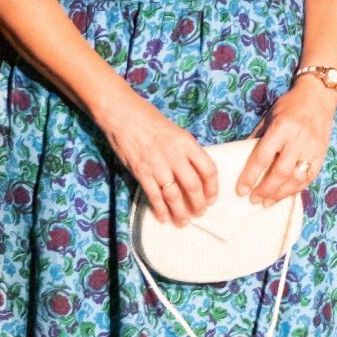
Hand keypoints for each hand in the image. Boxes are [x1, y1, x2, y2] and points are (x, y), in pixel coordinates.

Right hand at [101, 87, 221, 227]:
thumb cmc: (150, 121)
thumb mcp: (176, 132)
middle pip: (193, 186)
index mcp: (187, 143)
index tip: (212, 198)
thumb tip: (195, 172)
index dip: (212, 188)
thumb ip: (186, 152)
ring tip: (183, 221)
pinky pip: (154, 196)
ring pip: (174, 196)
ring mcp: (157, 165)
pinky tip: (163, 218)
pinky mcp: (141, 172)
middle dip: (198, 204)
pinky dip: (160, 210)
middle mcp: (175, 155)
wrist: (124, 115)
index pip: (208, 169)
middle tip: (199, 213)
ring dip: (180, 212)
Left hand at [239, 76, 335, 207]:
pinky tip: (284, 194)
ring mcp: (311, 148)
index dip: (251, 176)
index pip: (263, 157)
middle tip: (254, 199)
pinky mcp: (321, 155)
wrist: (319, 96)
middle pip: (280, 172)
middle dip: (265, 189)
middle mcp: (297, 139)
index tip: (241, 190)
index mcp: (281, 128)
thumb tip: (243, 158)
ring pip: (295, 179)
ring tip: (267, 202)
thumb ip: (258, 137)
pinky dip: (295, 189)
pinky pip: (308, 178)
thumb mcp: (270, 116)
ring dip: (280, 194)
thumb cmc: (290, 105)